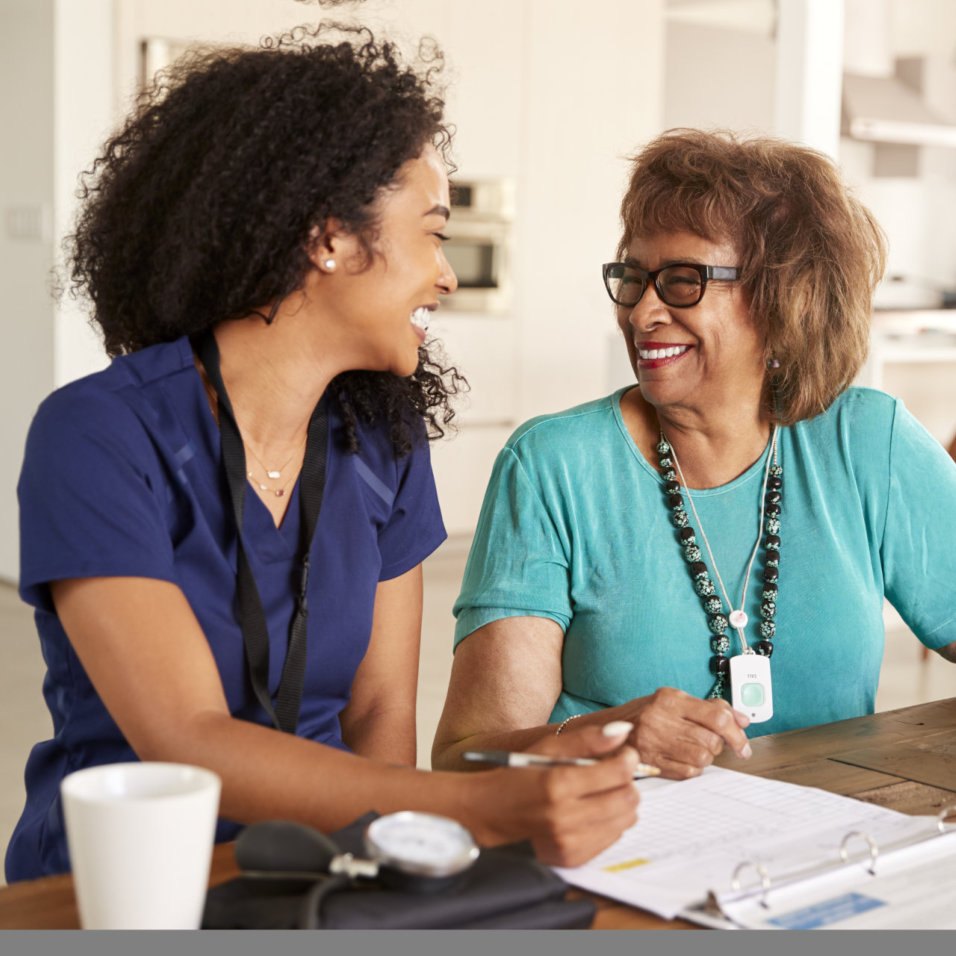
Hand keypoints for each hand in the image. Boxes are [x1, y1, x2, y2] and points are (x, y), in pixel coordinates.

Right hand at [464, 722, 640, 866]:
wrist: (489, 813)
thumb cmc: (519, 774)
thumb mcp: (547, 748)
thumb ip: (587, 739)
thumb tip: (623, 731)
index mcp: (558, 783)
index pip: (618, 772)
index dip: (628, 759)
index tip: (624, 754)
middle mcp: (565, 816)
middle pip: (627, 799)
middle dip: (627, 781)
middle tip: (614, 773)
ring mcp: (569, 842)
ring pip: (625, 820)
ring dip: (621, 803)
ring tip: (602, 792)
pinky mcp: (571, 857)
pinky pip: (612, 839)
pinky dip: (610, 823)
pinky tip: (591, 811)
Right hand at [618, 687, 750, 778]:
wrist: (605, 732)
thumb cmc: (644, 716)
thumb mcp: (672, 702)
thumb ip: (708, 708)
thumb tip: (743, 720)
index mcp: (669, 698)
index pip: (716, 716)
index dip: (737, 733)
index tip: (743, 744)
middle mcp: (660, 717)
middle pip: (712, 740)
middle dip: (717, 745)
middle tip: (706, 742)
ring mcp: (653, 741)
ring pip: (703, 758)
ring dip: (704, 758)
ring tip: (691, 750)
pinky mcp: (650, 762)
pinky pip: (688, 773)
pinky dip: (691, 769)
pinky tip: (680, 760)